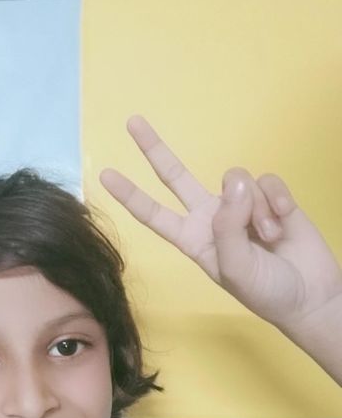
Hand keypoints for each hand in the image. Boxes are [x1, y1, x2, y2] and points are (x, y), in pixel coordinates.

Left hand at [100, 116, 341, 335]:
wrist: (311, 294)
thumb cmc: (266, 291)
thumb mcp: (235, 268)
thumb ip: (227, 226)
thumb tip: (232, 184)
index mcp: (193, 239)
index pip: (154, 214)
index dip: (130, 195)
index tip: (105, 175)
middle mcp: (211, 217)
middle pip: (176, 176)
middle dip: (155, 149)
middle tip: (131, 122)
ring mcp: (239, 204)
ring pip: (235, 179)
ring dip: (255, 209)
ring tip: (268, 238)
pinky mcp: (270, 196)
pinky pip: (266, 180)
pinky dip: (276, 200)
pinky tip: (284, 220)